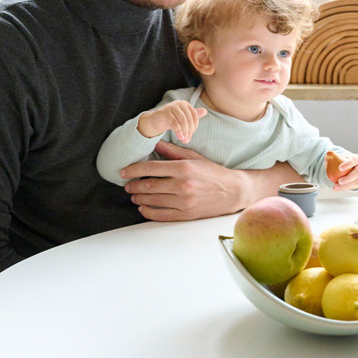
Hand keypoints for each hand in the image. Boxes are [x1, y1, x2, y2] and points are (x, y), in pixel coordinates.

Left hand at [121, 141, 257, 220]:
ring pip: (153, 200)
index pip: (152, 168)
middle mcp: (183, 185)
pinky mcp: (186, 214)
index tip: (124, 171)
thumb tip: (155, 143)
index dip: (134, 170)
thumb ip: (173, 151)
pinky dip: (148, 212)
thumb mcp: (195, 158)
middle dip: (134, 185)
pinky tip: (143, 207)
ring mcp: (184, 201)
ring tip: (133, 195)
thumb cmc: (214, 172)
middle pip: (149, 185)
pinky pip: (161, 215)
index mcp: (184, 168)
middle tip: (127, 185)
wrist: (233, 191)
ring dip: (139, 198)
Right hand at [137, 100, 206, 142]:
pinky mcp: (165, 112)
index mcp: (186, 104)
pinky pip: (174, 123)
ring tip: (184, 140)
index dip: (194, 127)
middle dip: (190, 131)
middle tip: (187, 140)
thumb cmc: (171, 119)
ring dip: (185, 132)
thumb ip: (194, 115)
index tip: (191, 135)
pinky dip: (178, 131)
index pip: (195, 116)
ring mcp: (172, 107)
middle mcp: (180, 104)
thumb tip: (205, 111)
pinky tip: (180, 137)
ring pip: (183, 120)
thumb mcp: (183, 118)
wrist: (156, 120)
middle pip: (189, 119)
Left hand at [331, 153, 357, 191]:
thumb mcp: (343, 157)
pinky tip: (338, 188)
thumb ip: (335, 155)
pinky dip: (345, 188)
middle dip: (348, 178)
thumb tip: (328, 153)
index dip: (348, 164)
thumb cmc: (347, 161)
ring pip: (355, 182)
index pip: (354, 160)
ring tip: (336, 187)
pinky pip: (353, 186)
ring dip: (345, 186)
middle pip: (357, 173)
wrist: (356, 167)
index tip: (340, 168)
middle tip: (339, 181)